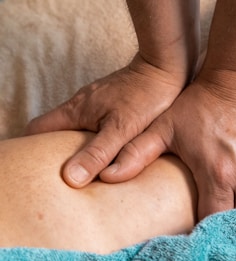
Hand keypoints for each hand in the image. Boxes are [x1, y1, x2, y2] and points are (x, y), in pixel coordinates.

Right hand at [25, 54, 183, 186]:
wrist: (162, 68)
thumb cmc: (145, 97)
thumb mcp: (121, 129)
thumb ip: (97, 153)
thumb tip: (71, 177)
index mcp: (76, 110)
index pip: (38, 129)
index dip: (32, 147)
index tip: (40, 166)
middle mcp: (80, 105)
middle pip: (53, 130)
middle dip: (54, 151)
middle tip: (64, 173)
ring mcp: (93, 102)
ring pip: (73, 127)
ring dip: (74, 145)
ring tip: (84, 166)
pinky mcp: (107, 103)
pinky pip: (89, 122)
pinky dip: (89, 137)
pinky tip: (103, 150)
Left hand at [101, 69, 235, 219]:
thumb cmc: (201, 104)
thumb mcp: (165, 128)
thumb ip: (136, 153)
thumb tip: (107, 176)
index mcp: (217, 174)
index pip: (209, 218)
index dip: (198, 223)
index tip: (187, 220)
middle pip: (232, 214)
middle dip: (218, 213)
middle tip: (203, 204)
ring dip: (234, 200)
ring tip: (219, 189)